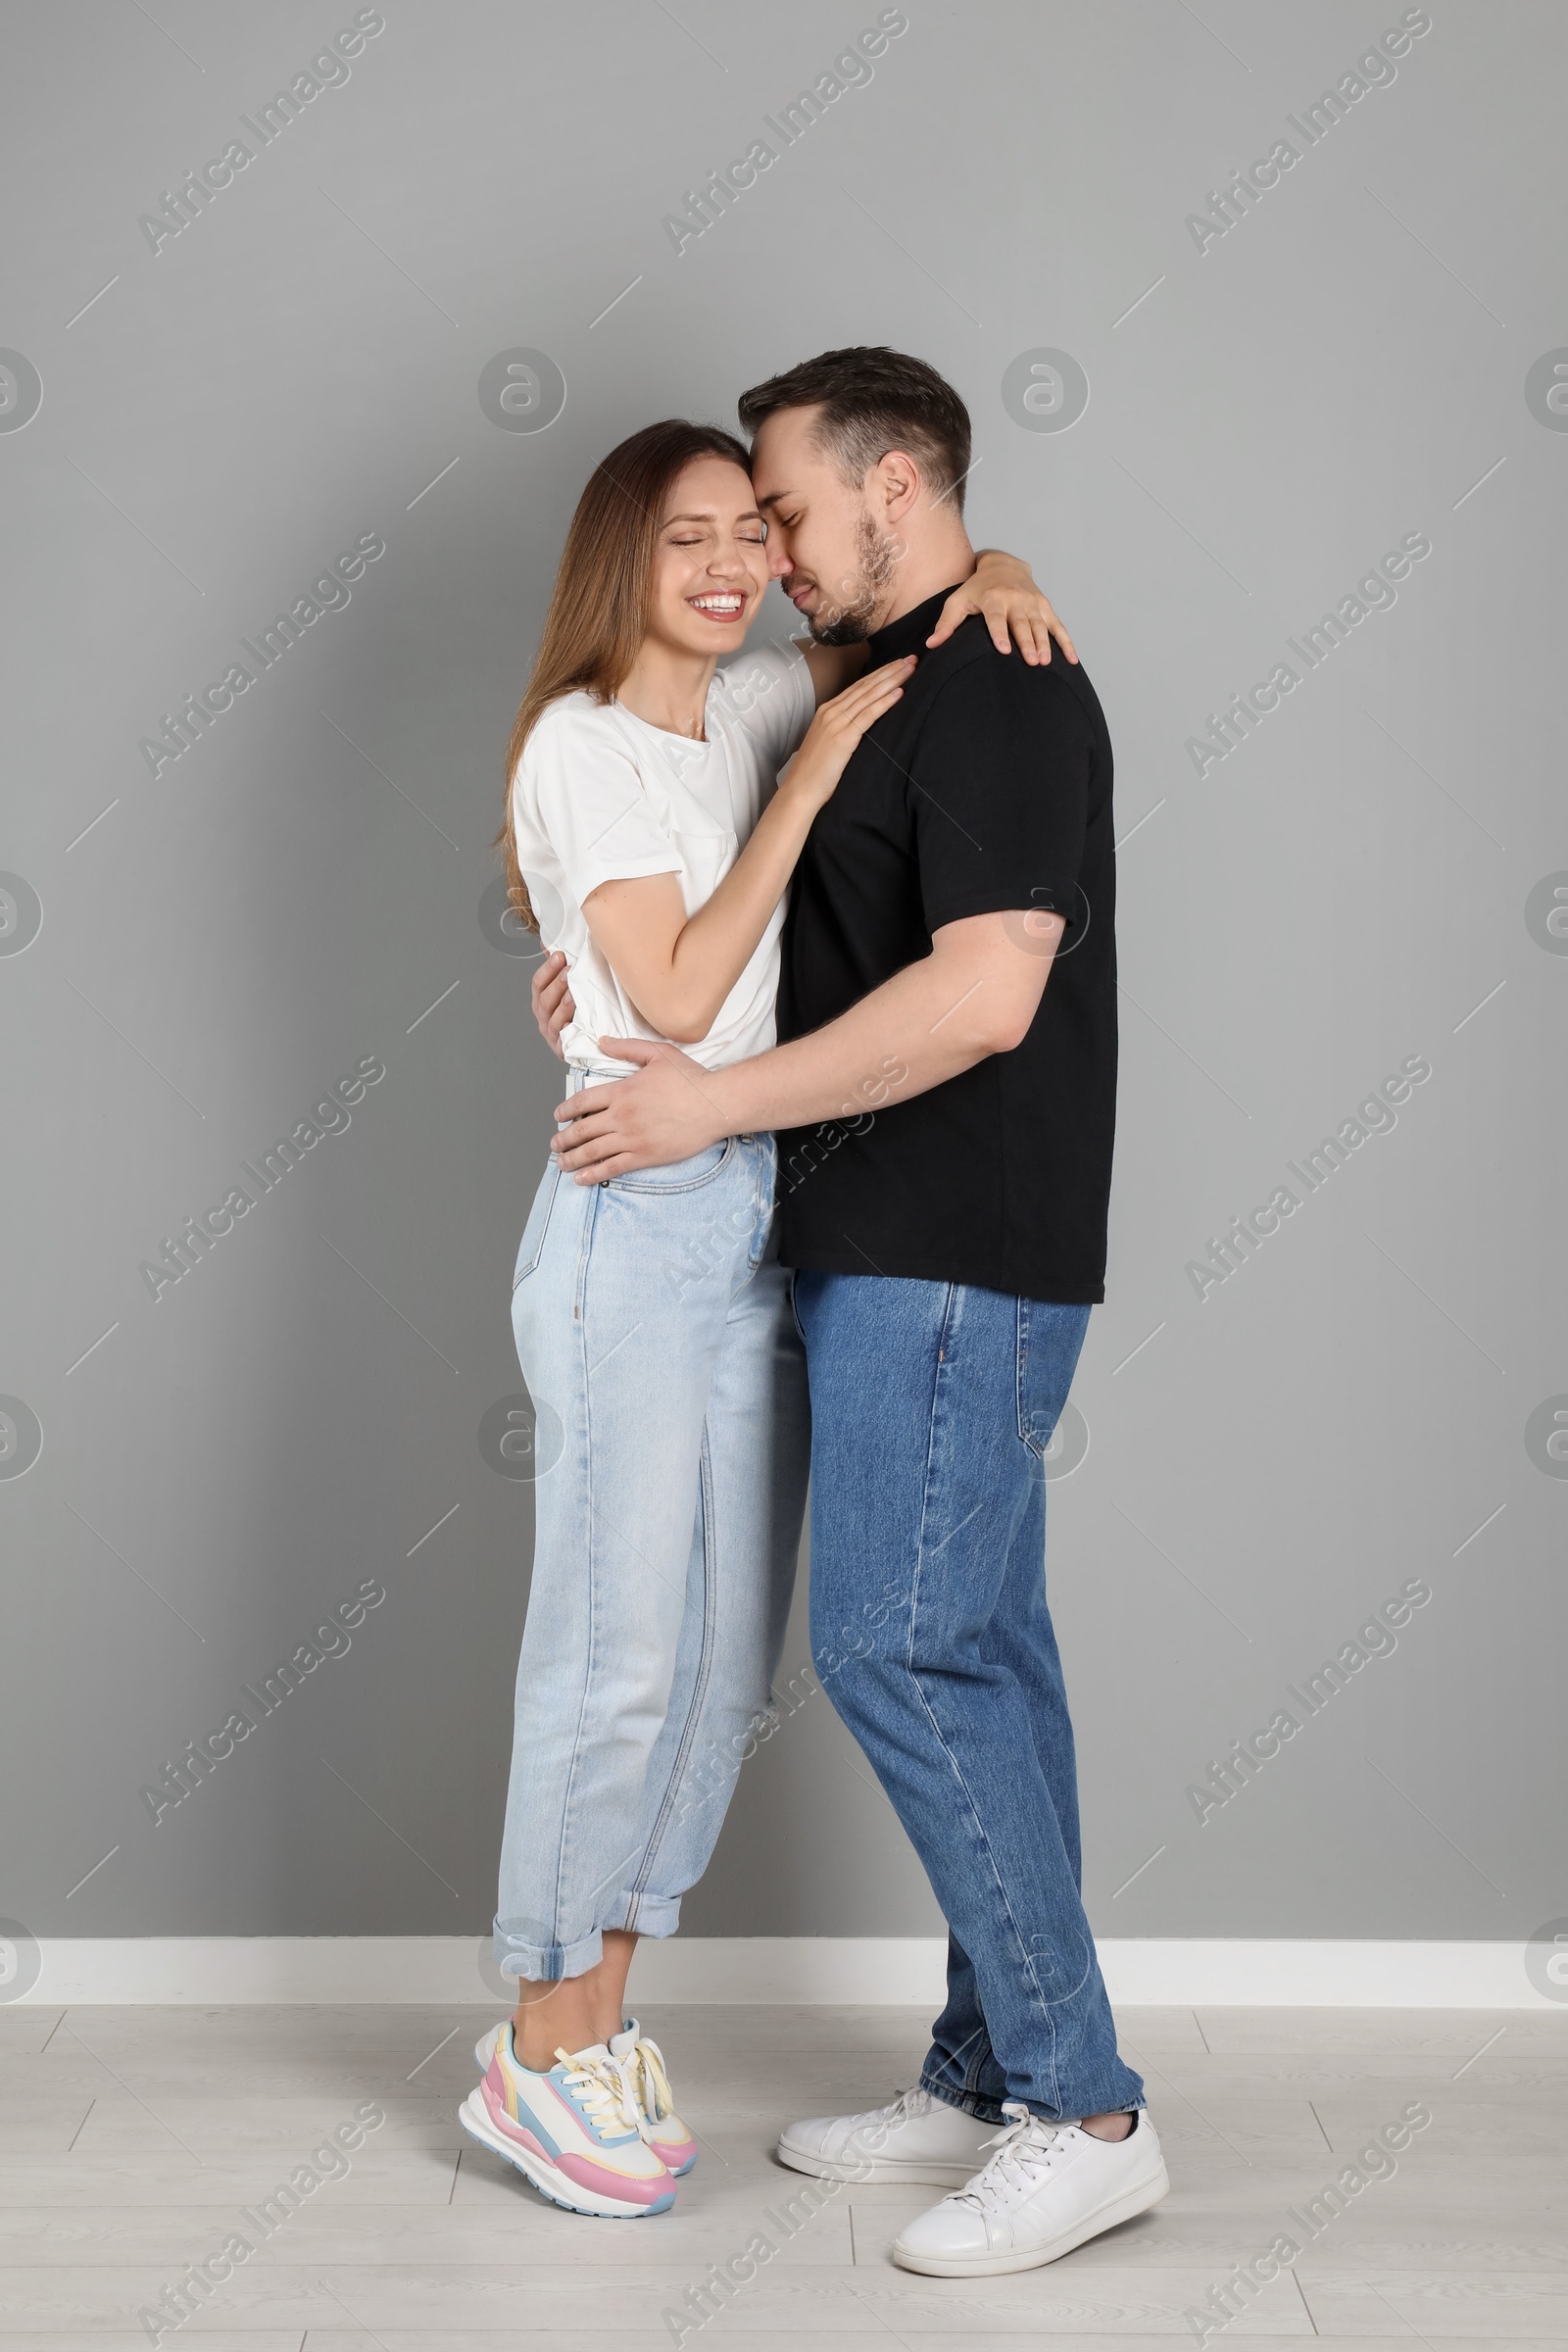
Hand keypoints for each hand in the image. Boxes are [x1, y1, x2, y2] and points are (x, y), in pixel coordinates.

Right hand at [530, 950, 574, 1061]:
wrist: (590, 1046)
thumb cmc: (579, 1015)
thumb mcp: (568, 990)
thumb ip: (558, 970)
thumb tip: (549, 944)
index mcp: (542, 1002)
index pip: (538, 983)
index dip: (547, 969)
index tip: (559, 955)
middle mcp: (544, 1018)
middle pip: (544, 999)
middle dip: (555, 982)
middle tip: (568, 968)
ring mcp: (552, 1034)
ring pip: (552, 1016)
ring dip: (562, 1000)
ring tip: (573, 988)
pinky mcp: (562, 1048)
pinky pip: (563, 1035)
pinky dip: (567, 1022)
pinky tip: (576, 1012)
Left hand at [551, 1037, 723, 1181]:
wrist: (716, 1105)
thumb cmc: (691, 1079)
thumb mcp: (659, 1053)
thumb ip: (627, 1048)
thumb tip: (602, 1041)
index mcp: (622, 1090)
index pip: (583, 1101)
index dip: (566, 1110)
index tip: (559, 1117)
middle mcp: (622, 1115)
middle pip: (582, 1129)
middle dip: (563, 1139)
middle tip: (555, 1145)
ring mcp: (632, 1137)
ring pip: (592, 1151)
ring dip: (572, 1159)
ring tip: (562, 1163)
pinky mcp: (645, 1156)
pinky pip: (612, 1168)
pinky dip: (593, 1175)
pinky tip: (581, 1179)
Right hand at [783, 656, 915, 807]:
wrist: (801, 789)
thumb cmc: (815, 772)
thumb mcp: (829, 743)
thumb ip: (843, 729)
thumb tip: (861, 725)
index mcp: (828, 711)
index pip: (859, 686)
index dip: (880, 673)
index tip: (899, 664)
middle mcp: (832, 711)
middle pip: (866, 686)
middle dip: (890, 670)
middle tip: (911, 658)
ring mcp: (836, 722)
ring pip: (869, 695)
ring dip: (892, 680)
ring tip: (910, 669)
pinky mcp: (844, 737)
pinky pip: (868, 715)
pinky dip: (885, 702)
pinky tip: (900, 693)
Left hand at [927, 554, 1077, 665]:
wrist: (1003, 565)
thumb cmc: (976, 588)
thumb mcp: (957, 601)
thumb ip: (946, 624)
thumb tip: (932, 644)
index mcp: (993, 598)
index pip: (996, 618)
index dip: (1000, 633)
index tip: (1004, 650)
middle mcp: (1015, 599)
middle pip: (1022, 624)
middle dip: (1027, 642)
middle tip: (1031, 661)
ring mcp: (1033, 603)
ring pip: (1040, 625)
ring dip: (1044, 644)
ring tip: (1045, 663)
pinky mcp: (1045, 607)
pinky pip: (1057, 626)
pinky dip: (1066, 642)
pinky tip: (1071, 659)